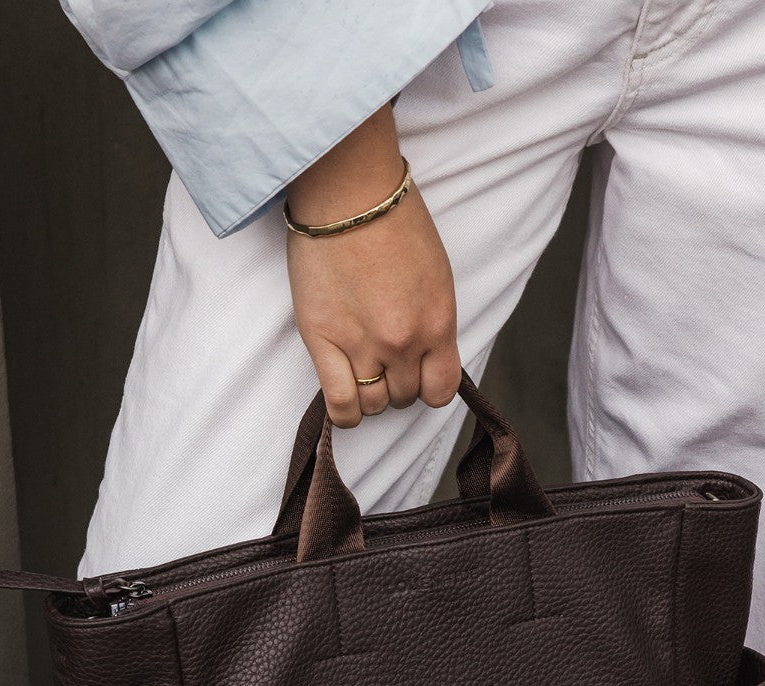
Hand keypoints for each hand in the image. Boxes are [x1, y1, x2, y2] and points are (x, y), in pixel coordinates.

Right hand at [285, 107, 460, 426]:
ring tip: (362, 369)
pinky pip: (341, 403)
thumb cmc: (393, 222)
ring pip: (373, 403)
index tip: (418, 373)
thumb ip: (434, 322)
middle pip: (404, 395)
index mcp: (438, 323)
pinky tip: (347, 403)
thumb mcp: (436, 275)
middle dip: (397, 382)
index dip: (428, 386)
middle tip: (383, 358)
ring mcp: (362, 345)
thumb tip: (426, 356)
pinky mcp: (323, 341)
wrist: (347, 193)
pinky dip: (346, 412)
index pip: (441, 389)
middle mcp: (404, 342)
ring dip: (370, 394)